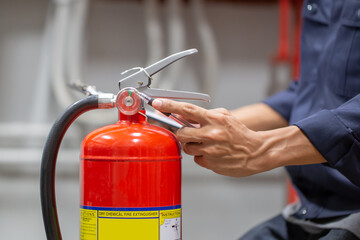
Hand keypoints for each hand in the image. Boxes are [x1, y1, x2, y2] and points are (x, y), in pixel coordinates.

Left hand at [151, 99, 278, 176]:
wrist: (256, 152)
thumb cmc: (240, 134)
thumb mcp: (225, 117)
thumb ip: (205, 115)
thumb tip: (184, 114)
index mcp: (214, 119)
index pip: (187, 110)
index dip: (170, 106)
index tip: (158, 103)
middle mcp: (211, 134)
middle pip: (181, 133)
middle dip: (183, 133)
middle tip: (192, 133)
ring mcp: (210, 150)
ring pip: (188, 148)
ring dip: (194, 146)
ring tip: (208, 144)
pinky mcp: (211, 163)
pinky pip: (197, 159)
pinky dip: (202, 156)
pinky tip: (213, 154)